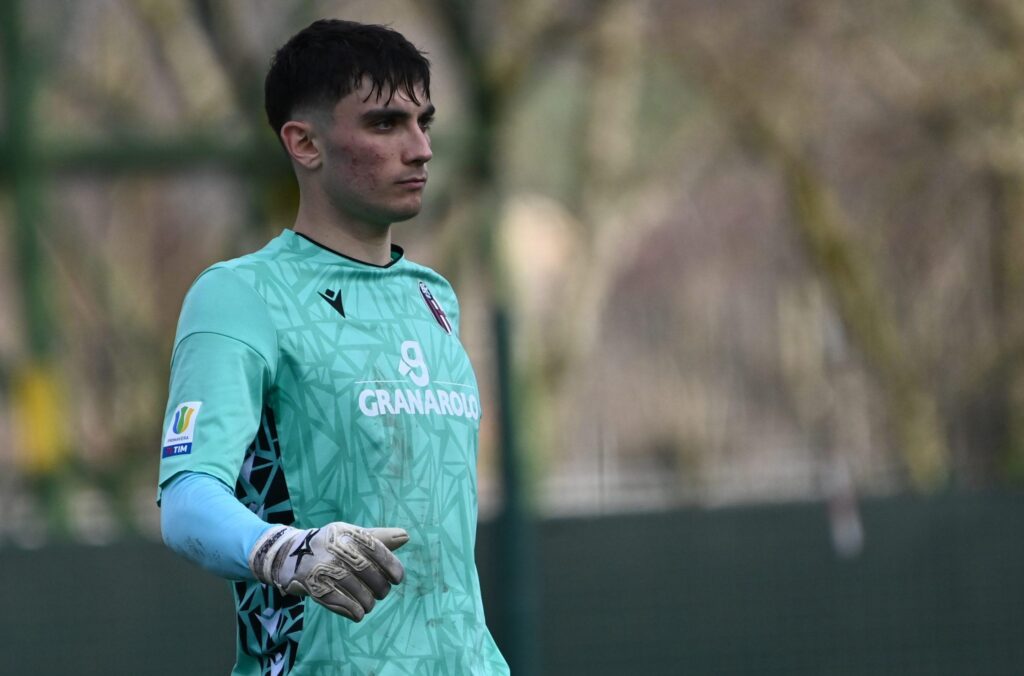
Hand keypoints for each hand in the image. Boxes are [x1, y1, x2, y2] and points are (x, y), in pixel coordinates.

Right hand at [249, 522, 408, 620]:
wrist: (287, 555)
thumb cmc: (328, 545)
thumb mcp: (349, 535)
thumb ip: (377, 538)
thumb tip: (406, 536)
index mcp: (346, 533)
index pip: (376, 548)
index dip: (391, 565)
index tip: (398, 578)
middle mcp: (334, 547)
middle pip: (367, 570)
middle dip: (380, 587)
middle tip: (382, 593)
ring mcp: (322, 566)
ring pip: (354, 589)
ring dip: (367, 602)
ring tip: (369, 604)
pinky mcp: (312, 585)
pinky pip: (338, 601)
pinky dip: (352, 610)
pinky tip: (358, 613)